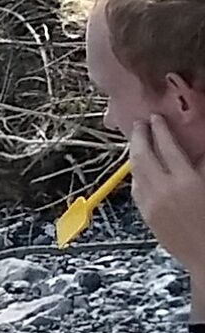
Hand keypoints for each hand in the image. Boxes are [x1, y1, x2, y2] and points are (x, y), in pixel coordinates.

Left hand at [131, 116, 204, 285]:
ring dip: (135, 154)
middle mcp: (164, 190)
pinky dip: (136, 174)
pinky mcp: (146, 215)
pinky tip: (140, 168)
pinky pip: (136, 188)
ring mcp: (151, 203)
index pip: (167, 147)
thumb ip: (201, 167)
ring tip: (138, 142)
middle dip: (139, 137)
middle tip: (140, 124)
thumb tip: (195, 149)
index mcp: (187, 181)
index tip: (155, 117)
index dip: (160, 130)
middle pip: (143, 156)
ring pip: (135, 171)